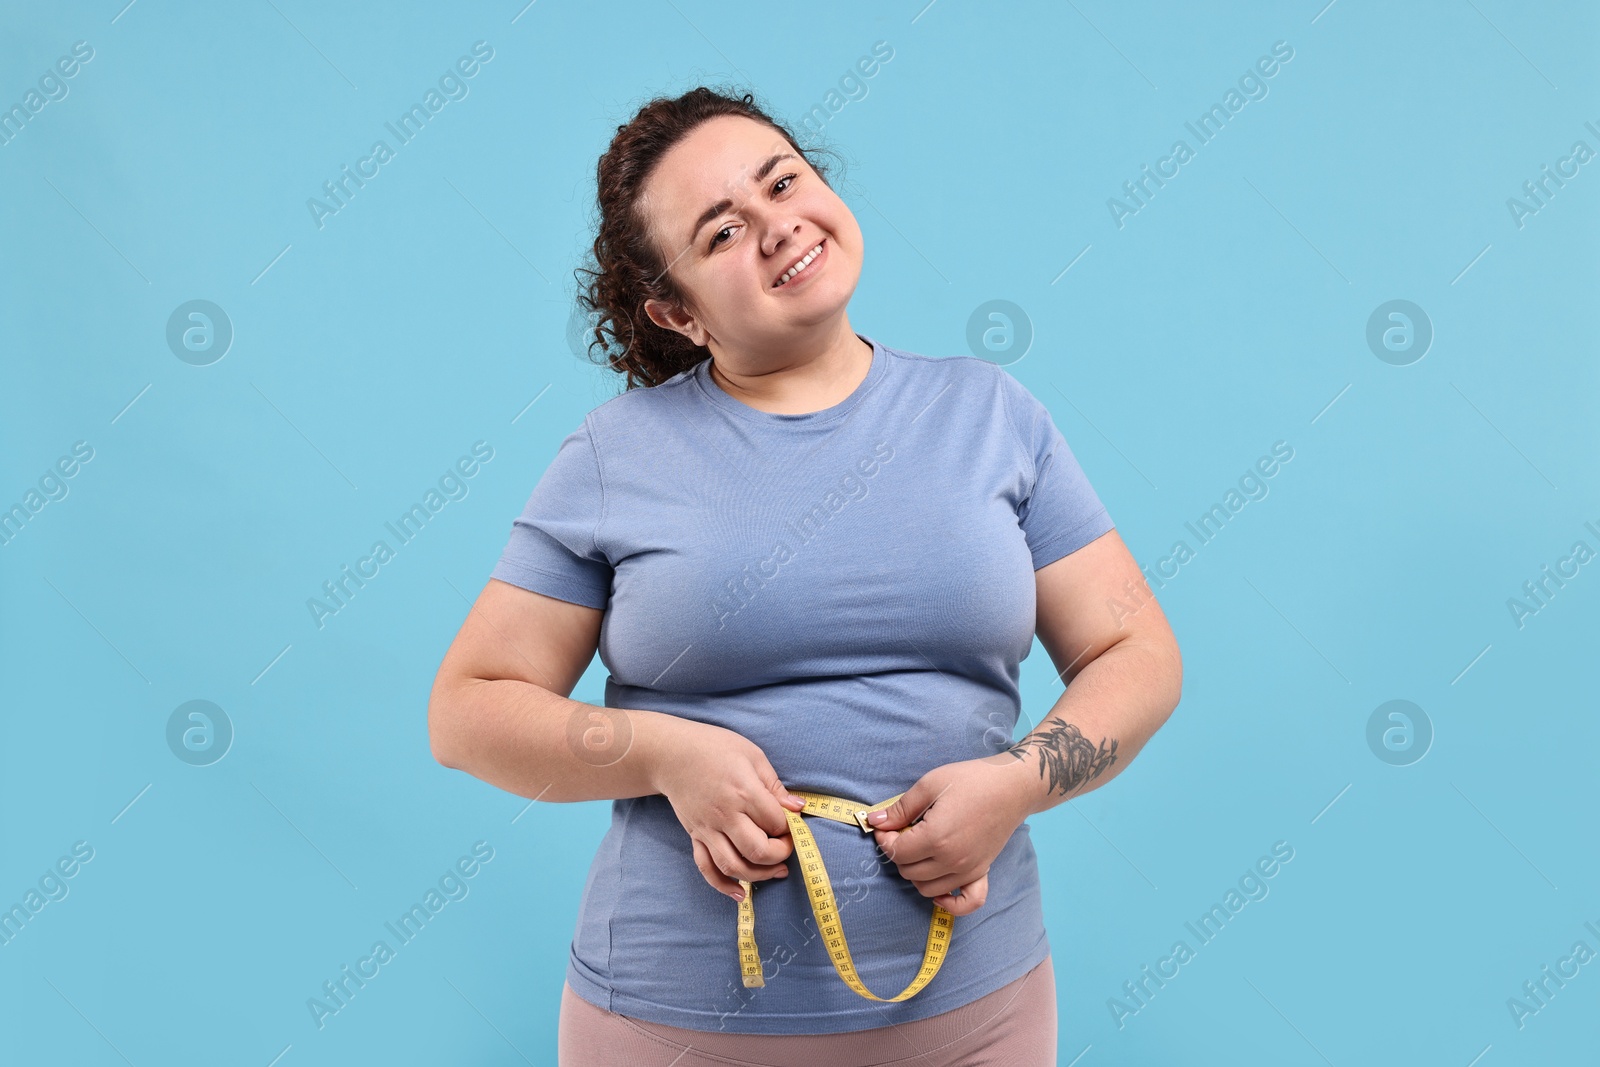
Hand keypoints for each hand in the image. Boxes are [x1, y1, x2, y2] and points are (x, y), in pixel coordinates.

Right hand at [652, 718, 807, 902]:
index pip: (775, 823)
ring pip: (733, 866)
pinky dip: (723, 885)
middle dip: (779, 856)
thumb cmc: (715, 748)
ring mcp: (707, 829)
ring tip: (775, 872)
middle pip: (757, 851)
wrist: (671, 753)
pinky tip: (740, 893)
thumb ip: (775, 785)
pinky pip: (706, 867)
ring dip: (759, 876)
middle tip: (787, 848)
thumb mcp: (752, 755)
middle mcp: (725, 815)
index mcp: (743, 791)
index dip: (790, 828)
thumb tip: (798, 808)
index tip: (793, 825)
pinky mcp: (695, 836)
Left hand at [867, 758, 1033, 916]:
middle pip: (908, 871)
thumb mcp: (930, 785)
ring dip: (915, 873)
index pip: (896, 852)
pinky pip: (965, 903)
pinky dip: (949, 904)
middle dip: (898, 853)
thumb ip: (901, 808)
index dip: (884, 840)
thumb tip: (875, 822)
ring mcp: (968, 870)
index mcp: (936, 838)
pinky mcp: (981, 872)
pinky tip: (938, 891)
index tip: (884, 827)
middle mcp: (951, 861)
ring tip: (918, 849)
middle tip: (902, 833)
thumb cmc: (971, 780)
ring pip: (927, 889)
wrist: (1011, 787)